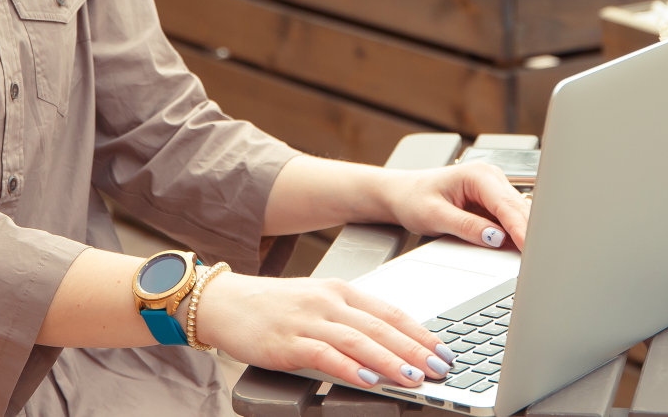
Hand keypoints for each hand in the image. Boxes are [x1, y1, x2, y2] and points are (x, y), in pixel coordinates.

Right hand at [193, 271, 455, 388]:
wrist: (224, 302)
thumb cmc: (273, 307)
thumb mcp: (317, 304)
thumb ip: (350, 320)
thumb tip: (390, 346)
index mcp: (340, 290)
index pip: (389, 310)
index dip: (419, 331)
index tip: (443, 349)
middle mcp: (328, 301)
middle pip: (380, 326)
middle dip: (415, 349)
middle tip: (441, 367)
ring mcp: (307, 320)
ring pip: (358, 340)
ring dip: (390, 360)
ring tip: (414, 377)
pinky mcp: (287, 341)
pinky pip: (325, 355)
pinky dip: (350, 367)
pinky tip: (368, 378)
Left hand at [383, 163, 530, 250]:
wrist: (402, 193)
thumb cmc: (413, 198)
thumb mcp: (435, 216)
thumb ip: (466, 226)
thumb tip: (495, 238)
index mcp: (478, 175)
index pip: (507, 205)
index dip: (521, 229)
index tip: (530, 250)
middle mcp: (491, 177)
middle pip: (519, 210)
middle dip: (530, 233)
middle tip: (537, 261)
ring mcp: (495, 189)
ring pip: (519, 215)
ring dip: (525, 234)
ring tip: (531, 258)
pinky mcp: (494, 202)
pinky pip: (511, 220)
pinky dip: (516, 234)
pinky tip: (518, 250)